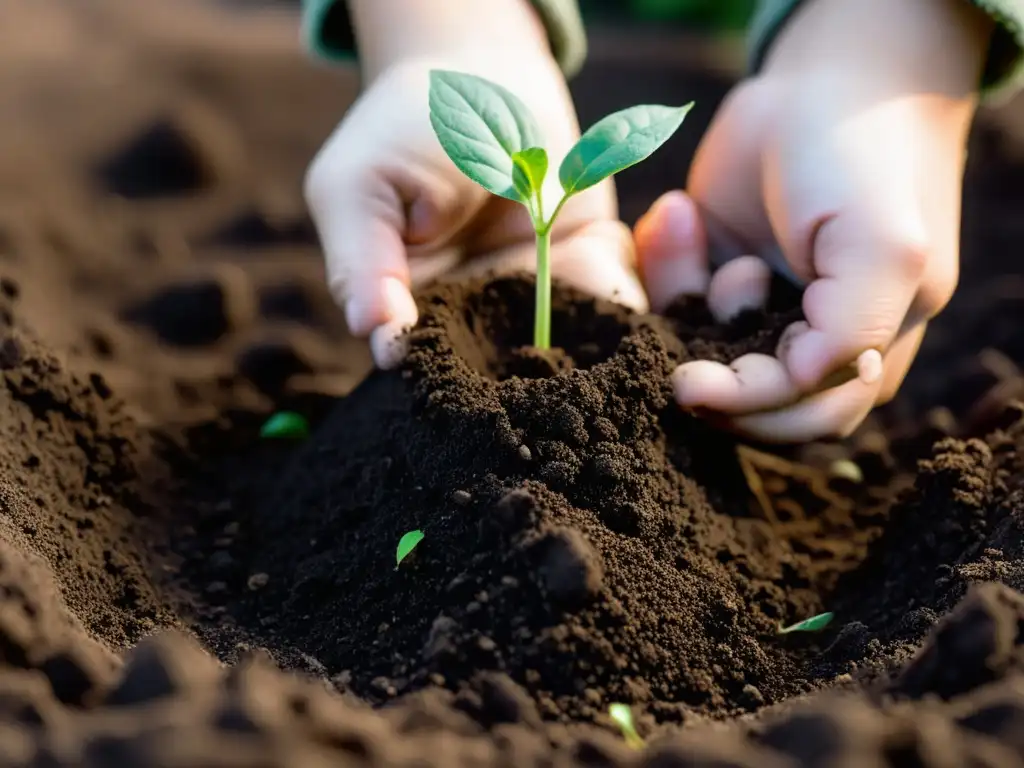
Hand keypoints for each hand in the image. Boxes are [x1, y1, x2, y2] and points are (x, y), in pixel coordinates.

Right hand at [305, 45, 643, 367]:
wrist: (478, 72)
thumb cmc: (401, 129)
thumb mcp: (360, 187)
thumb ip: (363, 261)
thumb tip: (374, 334)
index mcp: (416, 311)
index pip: (430, 367)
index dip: (452, 388)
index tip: (473, 393)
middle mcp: (480, 315)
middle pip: (506, 374)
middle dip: (535, 390)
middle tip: (558, 400)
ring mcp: (538, 291)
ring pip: (568, 345)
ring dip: (590, 359)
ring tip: (609, 372)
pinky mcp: (588, 259)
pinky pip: (613, 294)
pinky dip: (628, 309)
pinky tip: (639, 327)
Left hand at [634, 0, 992, 441]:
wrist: (829, 75)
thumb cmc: (865, 158)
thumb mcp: (881, 245)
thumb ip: (849, 330)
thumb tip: (796, 385)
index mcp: (866, 347)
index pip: (805, 413)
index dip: (748, 409)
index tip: (688, 385)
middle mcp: (808, 338)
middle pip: (745, 397)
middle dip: (704, 368)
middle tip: (669, 344)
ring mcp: (754, 307)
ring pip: (696, 348)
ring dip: (677, 295)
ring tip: (684, 217)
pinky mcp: (710, 274)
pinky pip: (669, 300)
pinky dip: (662, 265)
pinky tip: (675, 212)